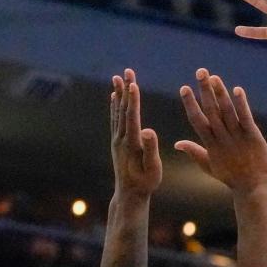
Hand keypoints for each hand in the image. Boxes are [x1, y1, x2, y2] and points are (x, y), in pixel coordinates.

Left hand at [110, 68, 161, 198]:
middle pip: (124, 109)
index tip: (133, 83)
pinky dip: (115, 105)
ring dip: (119, 93)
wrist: (129, 194)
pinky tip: (114, 97)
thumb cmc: (146, 183)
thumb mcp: (152, 169)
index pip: (132, 117)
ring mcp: (117, 140)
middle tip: (127, 71)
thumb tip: (148, 130)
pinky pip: (115, 119)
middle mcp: (121, 139)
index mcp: (132, 143)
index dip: (133, 100)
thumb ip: (150, 149)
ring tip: (117, 77)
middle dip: (126, 89)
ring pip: (118, 111)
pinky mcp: (117, 142)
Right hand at [175, 69, 266, 192]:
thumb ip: (194, 151)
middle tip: (200, 72)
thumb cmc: (230, 176)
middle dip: (205, 90)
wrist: (252, 188)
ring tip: (214, 77)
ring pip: (227, 111)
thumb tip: (177, 143)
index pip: (197, 119)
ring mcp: (237, 136)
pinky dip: (241, 104)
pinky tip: (237, 90)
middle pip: (211, 110)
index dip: (190, 103)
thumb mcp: (208, 165)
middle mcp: (222, 138)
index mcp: (210, 144)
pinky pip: (245, 117)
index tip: (184, 87)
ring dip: (220, 93)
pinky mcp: (253, 136)